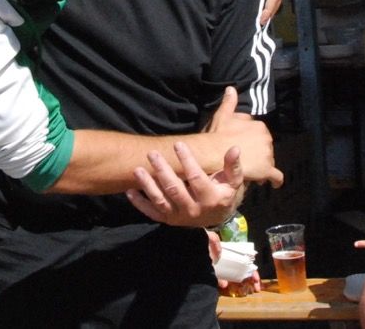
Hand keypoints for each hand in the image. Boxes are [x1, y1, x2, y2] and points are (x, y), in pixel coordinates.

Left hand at [126, 142, 242, 227]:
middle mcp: (194, 210)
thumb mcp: (233, 180)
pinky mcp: (169, 220)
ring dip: (147, 186)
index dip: (187, 161)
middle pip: (175, 189)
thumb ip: (233, 166)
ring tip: (137, 170)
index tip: (178, 144)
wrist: (217, 216)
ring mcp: (179, 216)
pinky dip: (140, 203)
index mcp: (211, 199)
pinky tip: (130, 191)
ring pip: (161, 201)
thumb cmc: (224, 192)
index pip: (196, 178)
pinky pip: (152, 213)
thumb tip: (234, 148)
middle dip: (162, 171)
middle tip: (152, 154)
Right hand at [204, 87, 282, 186]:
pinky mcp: (267, 170)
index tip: (245, 148)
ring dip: (262, 167)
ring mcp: (268, 155)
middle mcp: (267, 139)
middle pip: (265, 149)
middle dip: (258, 154)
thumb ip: (229, 103)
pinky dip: (276, 180)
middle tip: (246, 161)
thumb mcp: (223, 116)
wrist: (215, 153)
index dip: (252, 142)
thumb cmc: (218, 135)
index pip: (260, 135)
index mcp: (259, 126)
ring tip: (251, 172)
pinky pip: (276, 176)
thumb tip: (231, 89)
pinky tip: (273, 183)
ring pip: (269, 162)